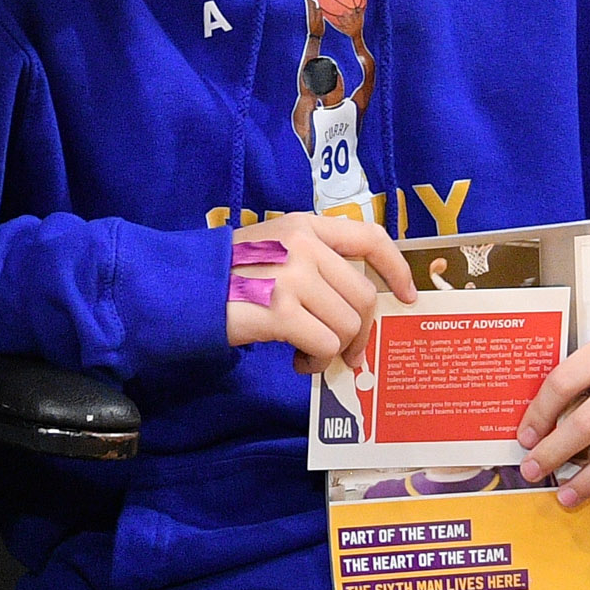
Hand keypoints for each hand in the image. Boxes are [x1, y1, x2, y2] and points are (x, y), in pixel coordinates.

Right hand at [224, 212, 418, 374]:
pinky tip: (298, 362)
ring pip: (347, 326)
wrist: (181, 287)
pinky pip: (323, 345)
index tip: (407, 296)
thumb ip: (316, 263)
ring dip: (334, 351)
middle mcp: (304, 246)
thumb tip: (357, 308)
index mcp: (306, 226)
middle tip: (343, 352)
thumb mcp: (275, 248)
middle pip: (363, 297)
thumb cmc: (228, 275)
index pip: (370, 239)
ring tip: (309, 356)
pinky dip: (316, 363)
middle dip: (360, 333)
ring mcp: (292, 277)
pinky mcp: (279, 310)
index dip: (396, 270)